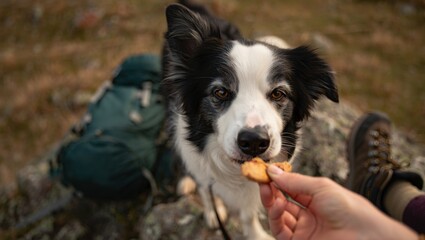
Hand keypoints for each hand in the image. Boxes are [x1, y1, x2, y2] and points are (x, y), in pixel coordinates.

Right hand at [259, 165, 417, 239]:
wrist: (364, 235)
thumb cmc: (351, 210)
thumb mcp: (321, 187)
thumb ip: (294, 181)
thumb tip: (274, 171)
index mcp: (316, 199)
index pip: (290, 188)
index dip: (277, 180)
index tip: (265, 172)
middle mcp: (308, 215)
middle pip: (281, 202)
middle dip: (270, 190)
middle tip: (261, 180)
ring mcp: (303, 230)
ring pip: (277, 216)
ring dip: (270, 202)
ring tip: (268, 190)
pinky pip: (280, 230)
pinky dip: (275, 216)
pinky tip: (277, 204)